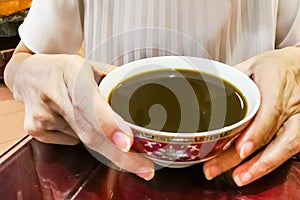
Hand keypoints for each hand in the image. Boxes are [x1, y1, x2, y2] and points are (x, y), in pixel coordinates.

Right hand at [4, 43, 154, 179]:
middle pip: (90, 133)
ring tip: (96, 119)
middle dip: (120, 156)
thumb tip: (139, 94)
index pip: (90, 103)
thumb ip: (112, 78)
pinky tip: (74, 119)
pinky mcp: (36, 130)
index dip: (109, 125)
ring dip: (100, 137)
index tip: (126, 143)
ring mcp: (43, 116)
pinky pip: (72, 140)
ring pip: (84, 138)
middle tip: (144, 169)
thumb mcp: (86, 65)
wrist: (26, 75)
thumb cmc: (61, 70)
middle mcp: (55, 95)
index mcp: (72, 73)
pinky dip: (82, 135)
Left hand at [203, 47, 299, 185]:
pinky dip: (268, 163)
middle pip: (272, 135)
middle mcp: (291, 104)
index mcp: (276, 83)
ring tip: (237, 178)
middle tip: (216, 167)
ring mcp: (299, 119)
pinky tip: (250, 172)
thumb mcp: (250, 65)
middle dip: (244, 156)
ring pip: (284, 147)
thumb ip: (229, 79)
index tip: (241, 149)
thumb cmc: (274, 67)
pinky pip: (287, 150)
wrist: (298, 68)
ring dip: (259, 166)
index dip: (256, 132)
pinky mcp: (299, 130)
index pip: (269, 110)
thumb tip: (203, 90)